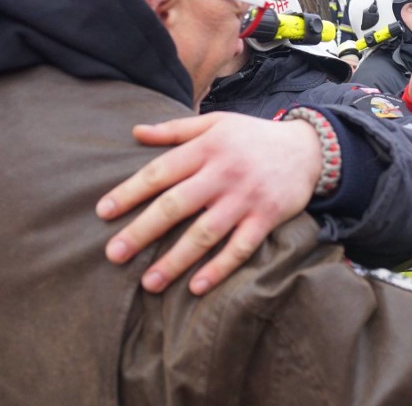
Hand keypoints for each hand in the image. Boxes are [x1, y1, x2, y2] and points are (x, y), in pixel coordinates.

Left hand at [96, 112, 321, 294]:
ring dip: (175, 260)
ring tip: (148, 283)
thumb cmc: (253, 137)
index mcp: (207, 148)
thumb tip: (135, 132)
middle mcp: (223, 173)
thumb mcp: (216, 123)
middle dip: (142, 231)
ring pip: (205, 233)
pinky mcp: (267, 218)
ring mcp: (246, 198)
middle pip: (176, 205)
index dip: (130, 192)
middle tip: (113, 254)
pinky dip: (219, 268)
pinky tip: (196, 287)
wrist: (308, 148)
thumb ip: (176, 129)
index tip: (103, 212)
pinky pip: (240, 248)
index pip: (160, 172)